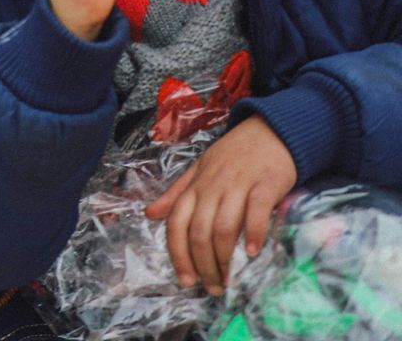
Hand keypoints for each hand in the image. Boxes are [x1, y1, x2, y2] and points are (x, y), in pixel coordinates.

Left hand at [145, 117, 297, 293]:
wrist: (270, 132)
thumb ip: (176, 194)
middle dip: (203, 265)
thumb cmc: (233, 155)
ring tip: (229, 280)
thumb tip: (150, 214)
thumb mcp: (198, 170)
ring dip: (224, 258)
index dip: (178, 254)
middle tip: (212, 288)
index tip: (185, 279)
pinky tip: (252, 253)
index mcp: (194, 187)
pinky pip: (256, 212)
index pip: (176, 223)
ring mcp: (238, 186)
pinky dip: (253, 234)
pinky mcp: (265, 186)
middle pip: (199, 231)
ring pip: (223, 227)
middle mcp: (211, 188)